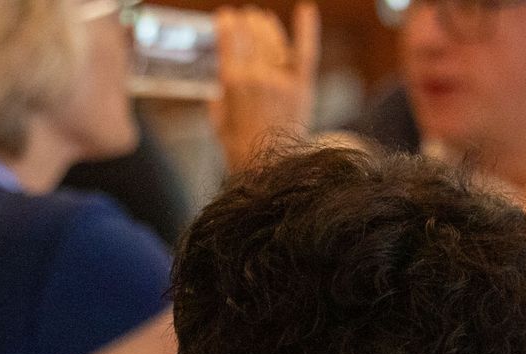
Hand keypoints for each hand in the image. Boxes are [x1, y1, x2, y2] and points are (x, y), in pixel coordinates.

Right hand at [210, 3, 318, 172]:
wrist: (271, 167)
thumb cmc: (241, 149)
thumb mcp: (217, 122)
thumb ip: (218, 97)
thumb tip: (220, 82)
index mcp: (233, 83)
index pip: (229, 40)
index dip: (227, 23)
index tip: (225, 16)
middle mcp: (258, 76)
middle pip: (251, 34)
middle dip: (246, 20)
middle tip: (244, 16)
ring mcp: (282, 79)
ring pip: (273, 39)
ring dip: (265, 23)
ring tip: (260, 17)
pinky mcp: (302, 85)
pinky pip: (306, 50)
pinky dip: (307, 28)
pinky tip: (306, 9)